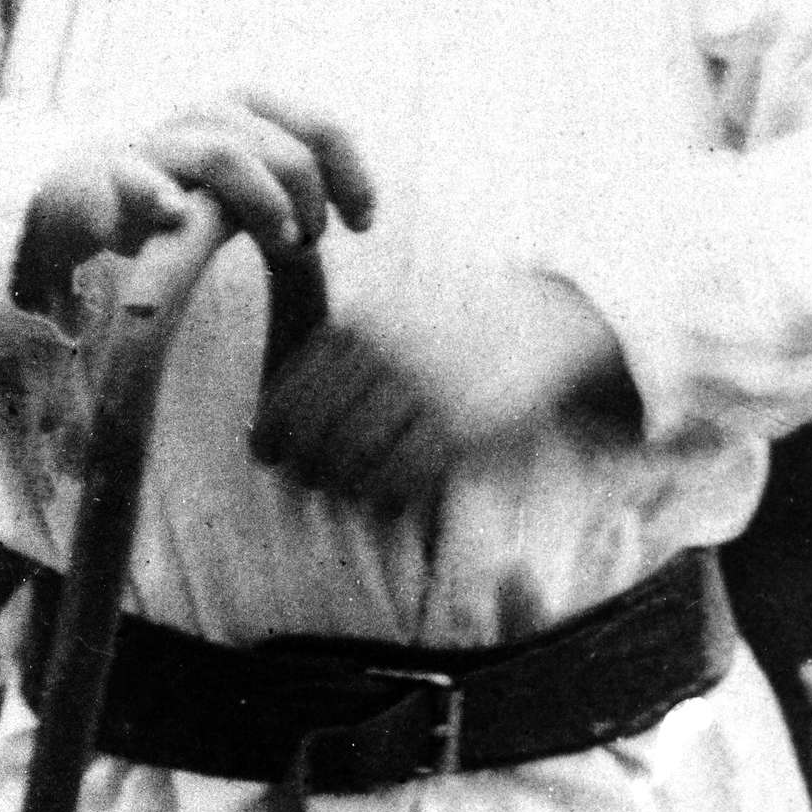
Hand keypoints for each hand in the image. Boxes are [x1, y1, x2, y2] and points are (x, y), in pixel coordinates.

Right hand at [13, 89, 375, 312]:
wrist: (84, 191)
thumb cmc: (185, 187)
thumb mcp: (248, 179)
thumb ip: (296, 184)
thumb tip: (364, 210)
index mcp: (244, 109)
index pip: (316, 125)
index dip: (349, 171)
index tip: (364, 222)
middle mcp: (203, 115)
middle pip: (277, 146)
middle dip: (306, 197)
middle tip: (307, 243)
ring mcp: (156, 145)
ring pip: (221, 154)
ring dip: (261, 200)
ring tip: (281, 242)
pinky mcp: (109, 180)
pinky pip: (135, 180)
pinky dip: (156, 194)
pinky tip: (175, 214)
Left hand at [250, 270, 637, 510]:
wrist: (546, 322)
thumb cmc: (457, 325)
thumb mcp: (392, 314)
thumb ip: (337, 353)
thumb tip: (266, 422)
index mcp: (361, 325)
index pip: (291, 391)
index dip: (271, 430)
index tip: (266, 453)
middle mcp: (385, 357)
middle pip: (316, 431)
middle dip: (303, 463)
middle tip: (305, 479)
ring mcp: (421, 391)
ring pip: (353, 459)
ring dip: (341, 483)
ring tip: (346, 489)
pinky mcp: (458, 427)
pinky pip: (401, 476)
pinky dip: (385, 494)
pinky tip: (388, 496)